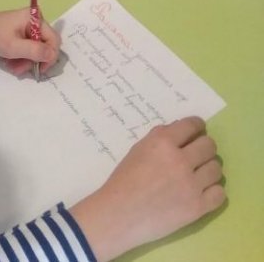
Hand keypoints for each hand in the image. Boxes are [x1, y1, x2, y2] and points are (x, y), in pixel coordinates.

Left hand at [0, 8, 60, 76]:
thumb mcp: (14, 47)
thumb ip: (35, 51)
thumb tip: (53, 55)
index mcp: (35, 18)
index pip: (54, 40)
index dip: (50, 57)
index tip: (39, 70)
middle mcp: (36, 20)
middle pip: (45, 45)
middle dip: (34, 60)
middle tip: (20, 70)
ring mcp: (30, 26)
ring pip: (37, 49)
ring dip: (26, 61)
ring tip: (13, 68)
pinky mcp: (24, 32)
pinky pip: (30, 48)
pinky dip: (22, 57)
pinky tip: (12, 62)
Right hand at [70, 117, 224, 261]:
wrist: (120, 214)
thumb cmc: (125, 179)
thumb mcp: (138, 149)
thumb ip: (160, 137)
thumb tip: (181, 128)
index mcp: (162, 142)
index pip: (191, 125)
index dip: (197, 125)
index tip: (198, 129)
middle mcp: (180, 160)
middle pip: (209, 146)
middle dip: (205, 147)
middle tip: (199, 154)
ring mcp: (191, 185)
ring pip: (217, 169)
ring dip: (209, 169)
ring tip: (200, 174)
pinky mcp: (197, 207)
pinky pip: (220, 194)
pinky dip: (213, 191)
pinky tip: (203, 192)